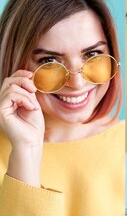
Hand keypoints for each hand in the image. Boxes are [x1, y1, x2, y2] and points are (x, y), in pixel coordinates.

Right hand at [0, 70, 44, 185]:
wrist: (32, 141)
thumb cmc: (33, 125)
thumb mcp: (32, 103)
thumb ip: (28, 92)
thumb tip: (29, 78)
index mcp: (9, 100)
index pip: (10, 80)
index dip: (20, 74)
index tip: (32, 75)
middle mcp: (1, 102)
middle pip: (9, 81)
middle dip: (24, 81)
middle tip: (35, 90)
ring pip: (11, 87)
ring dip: (27, 95)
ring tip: (34, 106)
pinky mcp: (0, 111)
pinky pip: (11, 95)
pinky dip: (25, 99)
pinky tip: (31, 108)